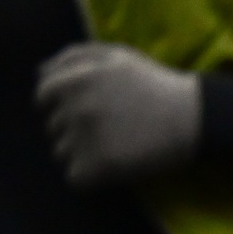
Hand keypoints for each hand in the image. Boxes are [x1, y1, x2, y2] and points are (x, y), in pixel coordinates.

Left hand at [35, 43, 200, 189]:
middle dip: (75, 130)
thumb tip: (39, 74)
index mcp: (74, 80)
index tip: (91, 111)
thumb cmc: (153, 84)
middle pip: (52, 128)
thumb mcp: (114, 55)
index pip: (43, 97)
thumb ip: (72, 58)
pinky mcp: (101, 166)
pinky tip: (113, 166)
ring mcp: (87, 137)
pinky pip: (75, 178)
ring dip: (82, 153)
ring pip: (62, 153)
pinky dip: (90, 177)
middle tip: (110, 129)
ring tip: (114, 147)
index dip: (65, 105)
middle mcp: (75, 107)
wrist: (193, 116)